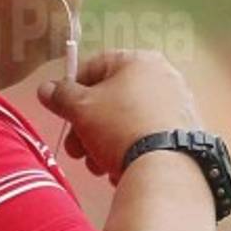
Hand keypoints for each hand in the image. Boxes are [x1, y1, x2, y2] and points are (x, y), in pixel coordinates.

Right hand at [37, 50, 201, 182]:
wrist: (165, 167)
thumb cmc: (119, 126)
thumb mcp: (81, 109)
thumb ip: (61, 96)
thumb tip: (45, 89)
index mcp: (139, 60)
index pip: (95, 67)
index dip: (72, 91)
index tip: (63, 114)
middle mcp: (163, 76)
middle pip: (111, 99)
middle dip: (86, 128)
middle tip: (76, 152)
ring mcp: (178, 104)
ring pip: (127, 121)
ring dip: (103, 144)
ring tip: (98, 167)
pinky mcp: (185, 132)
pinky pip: (148, 136)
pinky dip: (131, 150)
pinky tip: (121, 170)